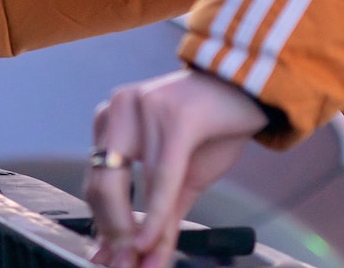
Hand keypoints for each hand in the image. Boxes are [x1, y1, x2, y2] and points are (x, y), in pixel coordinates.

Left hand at [86, 69, 266, 267]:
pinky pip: (161, 175)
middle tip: (127, 266)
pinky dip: (157, 212)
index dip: (103, 228)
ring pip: (128, 182)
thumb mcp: (182, 179)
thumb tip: (141, 257)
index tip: (110, 261)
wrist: (247, 92)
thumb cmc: (211, 132)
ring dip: (134, 231)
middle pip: (101, 185)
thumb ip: (161, 216)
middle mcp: (117, 110)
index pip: (96, 184)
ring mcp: (143, 108)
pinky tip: (155, 238)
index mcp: (111, 122)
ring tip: (141, 261)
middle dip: (114, 234)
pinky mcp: (173, 115)